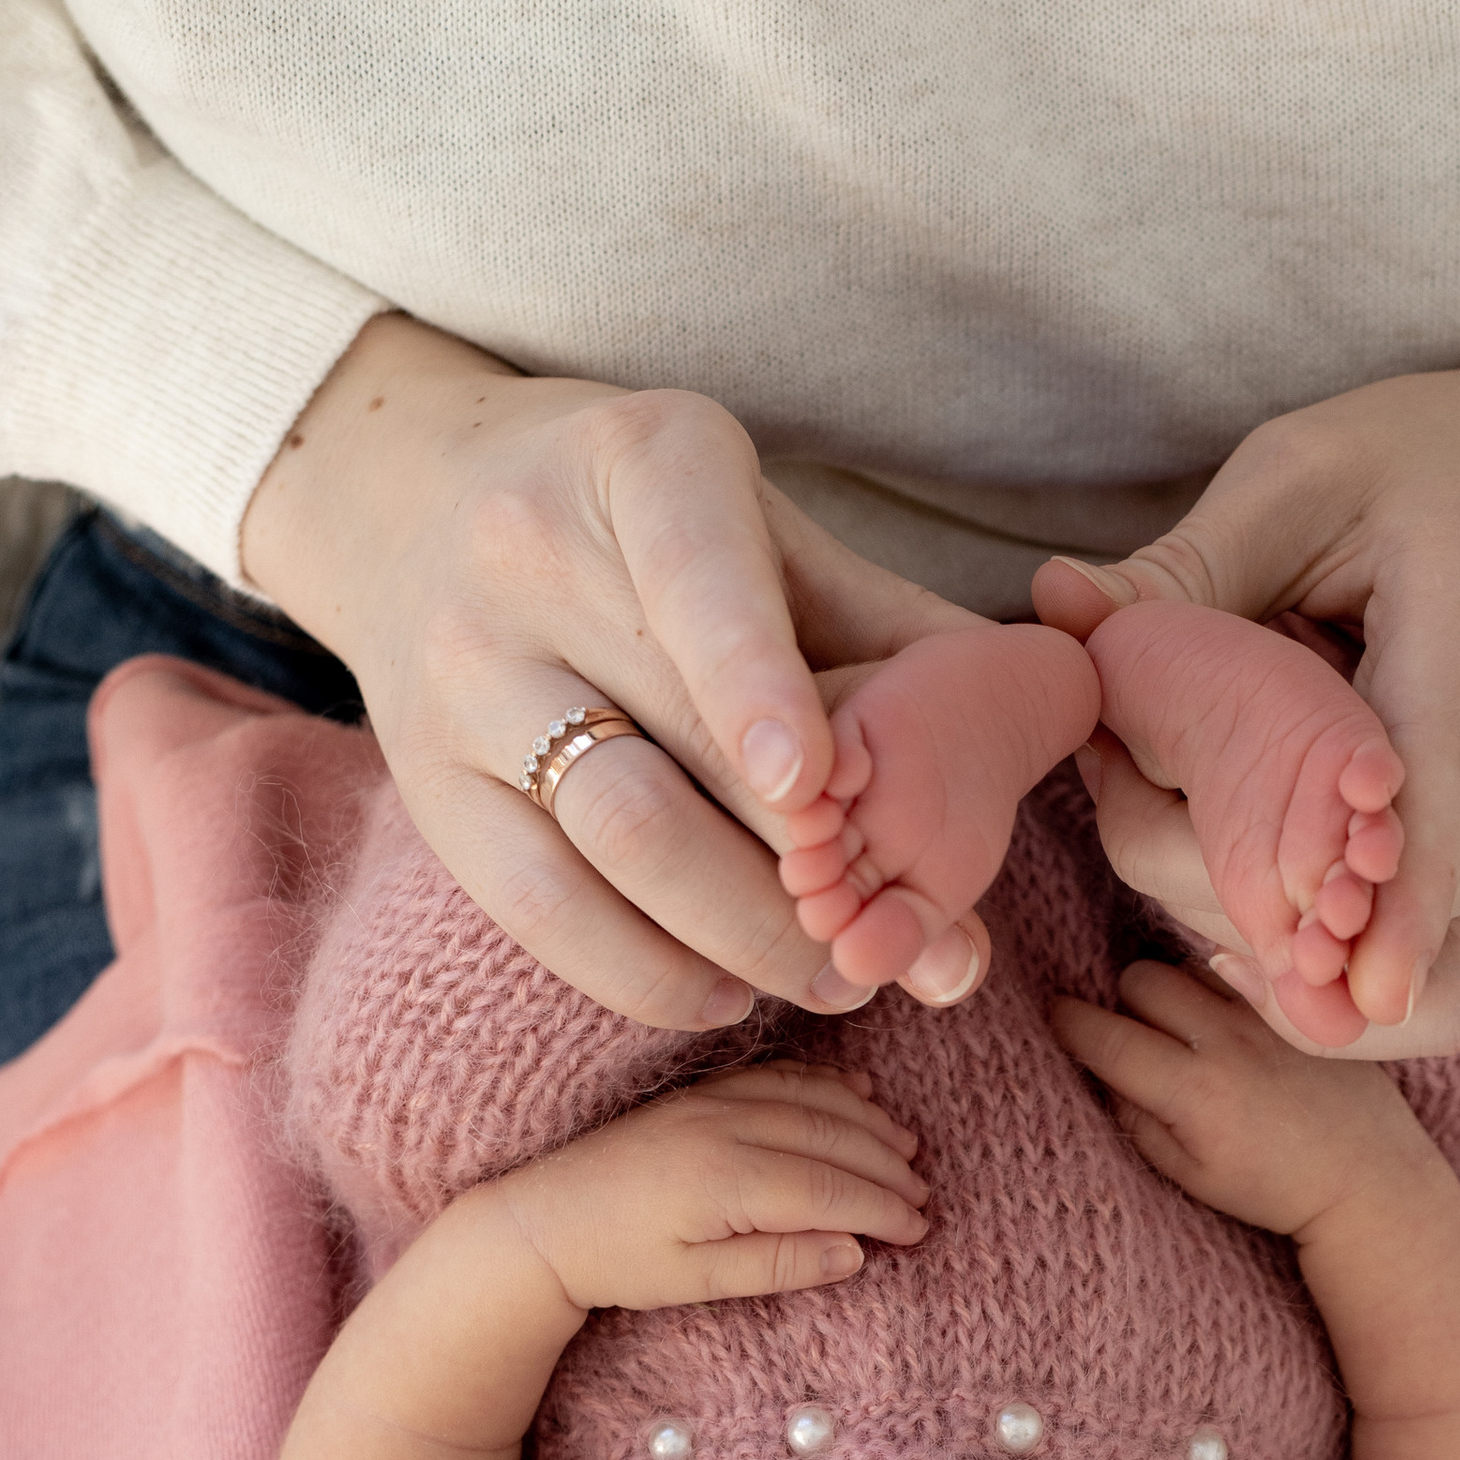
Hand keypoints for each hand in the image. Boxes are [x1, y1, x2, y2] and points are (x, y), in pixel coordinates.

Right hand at [240, 314, 994, 1027]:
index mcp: (638, 465)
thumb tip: (1041, 724)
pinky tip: (722, 995)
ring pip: (609, 838)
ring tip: (835, 980)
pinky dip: (643, 971)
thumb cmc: (653, 527)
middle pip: (673, 742)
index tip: (815, 784)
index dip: (754, 684)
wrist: (418, 499)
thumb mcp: (769, 527)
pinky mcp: (428, 783)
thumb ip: (891, 629)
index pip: (696, 577)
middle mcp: (525, 561)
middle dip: (797, 867)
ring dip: (740, 937)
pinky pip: (538, 910)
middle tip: (898, 945)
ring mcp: (460, 676)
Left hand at [492, 1064, 929, 1310]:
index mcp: (723, 1180)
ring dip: (867, 1122)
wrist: (545, 1222)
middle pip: (832, 1137)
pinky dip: (827, 1085)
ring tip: (906, 1150)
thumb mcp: (697, 1283)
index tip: (919, 1228)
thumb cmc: (619, 1263)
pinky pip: (779, 1075)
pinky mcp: (701, 1091)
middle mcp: (722, 1127)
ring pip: (812, 1099)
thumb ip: (777, 1266)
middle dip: (887, 1166)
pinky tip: (858, 1098)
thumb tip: (855, 1254)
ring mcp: (711, 1101)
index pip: (829, 1190)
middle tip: (925, 1195)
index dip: (882, 1209)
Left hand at [1034, 307, 1459, 1054]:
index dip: (1398, 886)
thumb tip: (1050, 611)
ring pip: (1387, 967)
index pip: (1442, 778)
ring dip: (1264, 936)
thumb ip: (1185, 565)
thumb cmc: (1427, 473)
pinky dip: (1337, 1000)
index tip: (1359, 985)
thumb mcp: (1304, 479)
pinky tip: (1257, 939)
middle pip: (1381, 893)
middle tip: (1115, 776)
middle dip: (1226, 878)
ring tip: (1180, 833)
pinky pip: (1437, 1003)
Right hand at [1047, 963, 1440, 1241]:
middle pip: (1138, 981)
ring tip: (1181, 1028)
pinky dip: (1213, 984)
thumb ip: (1135, 1120)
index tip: (1056, 1019)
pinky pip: (1232, 967)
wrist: (1363, 1175)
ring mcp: (1262, 1016)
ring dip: (1168, 990)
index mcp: (1192, 1095)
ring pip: (1184, 965)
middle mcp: (1225, 1044)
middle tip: (1134, 1035)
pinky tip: (1222, 1017)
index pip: (1104, 1038)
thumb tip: (1100, 1070)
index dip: (1067, 1023)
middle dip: (1123, 1003)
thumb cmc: (1270, 1186)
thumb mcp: (1189, 1174)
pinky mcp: (1291, 1004)